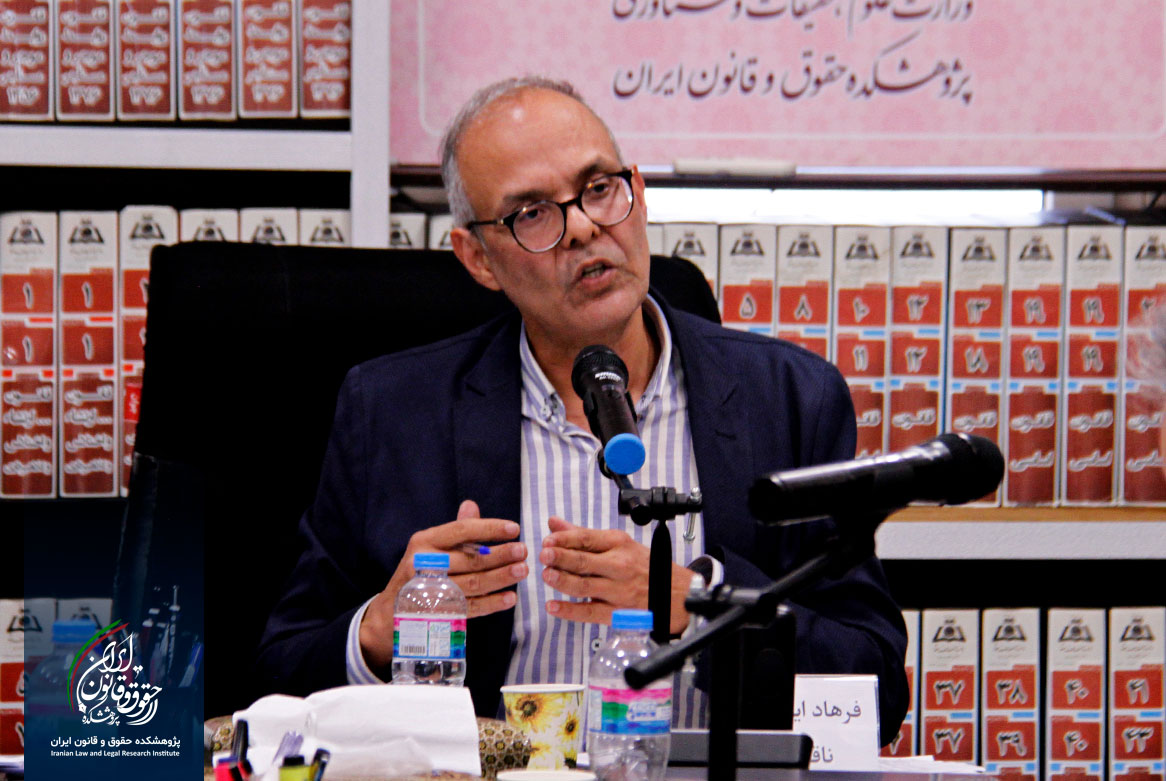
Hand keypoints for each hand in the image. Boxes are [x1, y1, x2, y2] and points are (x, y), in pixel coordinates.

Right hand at [359, 499, 525, 667]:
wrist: (392, 609)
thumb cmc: (419, 570)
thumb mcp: (430, 545)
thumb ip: (455, 530)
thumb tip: (471, 505)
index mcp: (424, 541)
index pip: (461, 530)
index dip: (489, 528)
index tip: (514, 528)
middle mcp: (424, 564)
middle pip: (470, 559)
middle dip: (500, 555)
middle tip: (523, 551)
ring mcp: (430, 590)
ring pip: (473, 584)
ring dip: (500, 578)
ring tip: (522, 571)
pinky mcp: (437, 612)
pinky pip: (470, 608)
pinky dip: (492, 604)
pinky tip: (510, 598)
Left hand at [539, 516, 693, 634]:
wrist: (676, 593)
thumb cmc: (645, 566)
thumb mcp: (619, 543)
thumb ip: (584, 535)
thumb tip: (554, 523)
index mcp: (618, 544)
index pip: (587, 538)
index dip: (564, 539)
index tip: (547, 540)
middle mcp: (618, 565)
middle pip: (583, 561)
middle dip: (560, 558)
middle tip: (543, 555)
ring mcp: (617, 590)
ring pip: (584, 586)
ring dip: (562, 581)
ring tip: (546, 576)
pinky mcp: (617, 613)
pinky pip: (589, 612)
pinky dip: (569, 611)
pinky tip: (553, 606)